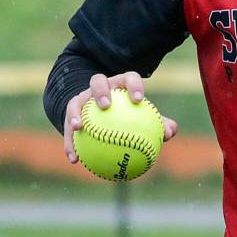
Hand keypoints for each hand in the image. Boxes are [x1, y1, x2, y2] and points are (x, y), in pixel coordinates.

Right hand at [63, 71, 178, 163]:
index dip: (134, 85)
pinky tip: (74, 159)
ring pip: (76, 101)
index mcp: (121, 84)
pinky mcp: (71, 112)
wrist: (102, 110)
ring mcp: (83, 97)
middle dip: (100, 91)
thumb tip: (170, 132)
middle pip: (97, 81)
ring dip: (75, 113)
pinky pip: (67, 127)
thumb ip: (158, 123)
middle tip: (105, 106)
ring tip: (79, 128)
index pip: (129, 78)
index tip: (138, 99)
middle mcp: (100, 87)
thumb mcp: (143, 116)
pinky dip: (70, 143)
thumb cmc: (130, 113)